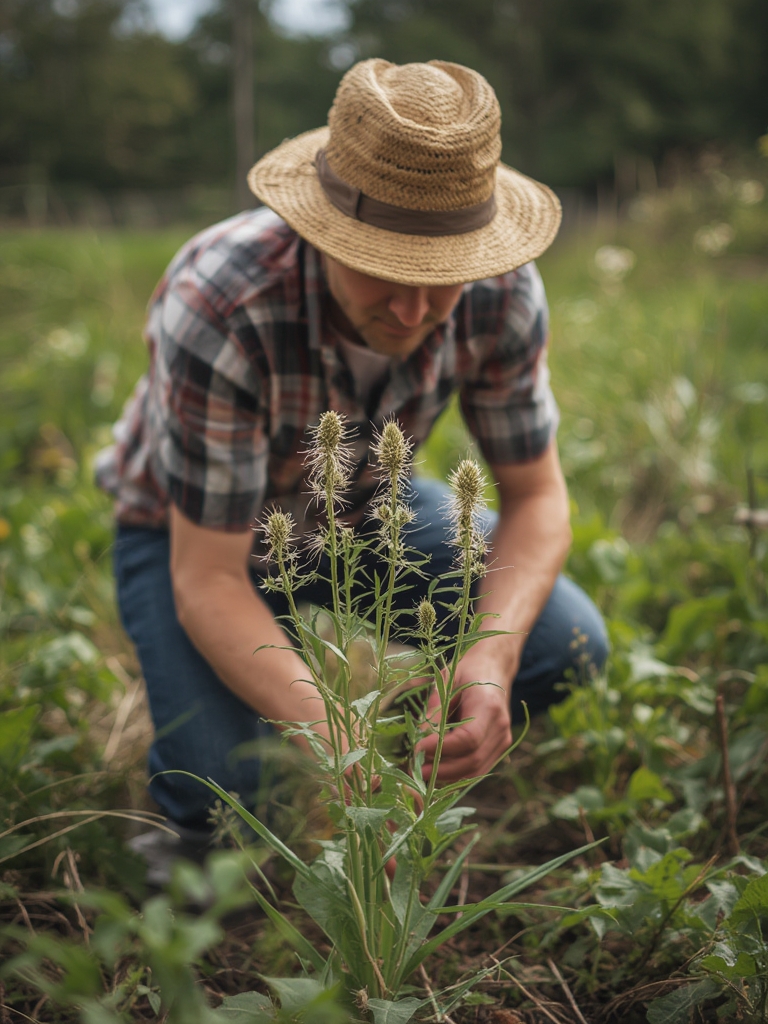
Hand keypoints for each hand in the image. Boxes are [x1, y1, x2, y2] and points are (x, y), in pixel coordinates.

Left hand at [416, 650, 515, 783]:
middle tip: (414, 768)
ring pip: (474, 771)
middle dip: (441, 769)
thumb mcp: (446, 682)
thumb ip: (435, 710)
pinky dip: (455, 774)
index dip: (442, 748)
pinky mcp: (498, 750)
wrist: (493, 670)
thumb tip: (419, 739)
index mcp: (488, 706)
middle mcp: (500, 727)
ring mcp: (503, 741)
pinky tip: (435, 770)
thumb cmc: (466, 672)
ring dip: (446, 776)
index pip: (468, 738)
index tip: (417, 748)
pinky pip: (476, 770)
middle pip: (472, 760)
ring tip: (420, 771)